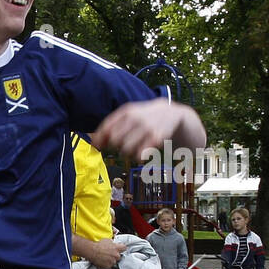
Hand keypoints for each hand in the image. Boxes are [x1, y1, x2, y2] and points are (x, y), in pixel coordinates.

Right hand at [82, 238, 125, 268]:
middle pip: (119, 256)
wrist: (91, 251)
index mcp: (117, 248)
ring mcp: (112, 261)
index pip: (124, 248)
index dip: (122, 248)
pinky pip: (108, 266)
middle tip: (109, 254)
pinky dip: (106, 264)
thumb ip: (112, 243)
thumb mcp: (107, 240)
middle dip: (115, 256)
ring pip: (114, 262)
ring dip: (111, 260)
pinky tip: (102, 261)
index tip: (119, 249)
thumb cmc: (98, 245)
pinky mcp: (108, 266)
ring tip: (105, 258)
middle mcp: (116, 255)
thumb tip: (113, 244)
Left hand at [91, 98, 205, 161]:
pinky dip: (138, 157)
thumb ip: (111, 127)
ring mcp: (146, 128)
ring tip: (134, 150)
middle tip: (123, 145)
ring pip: (125, 150)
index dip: (99, 140)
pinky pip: (139, 155)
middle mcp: (135, 118)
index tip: (98, 146)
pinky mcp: (156, 138)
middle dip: (116, 147)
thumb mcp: (130, 116)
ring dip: (127, 154)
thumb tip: (93, 142)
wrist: (175, 114)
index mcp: (126, 111)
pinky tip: (142, 154)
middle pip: (114, 142)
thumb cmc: (146, 118)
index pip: (106, 128)